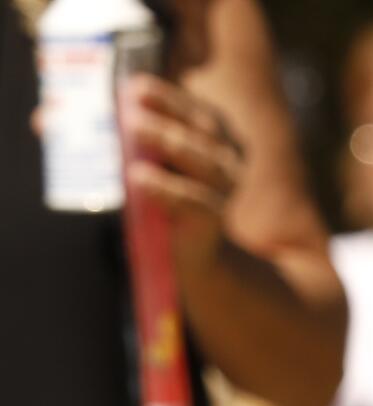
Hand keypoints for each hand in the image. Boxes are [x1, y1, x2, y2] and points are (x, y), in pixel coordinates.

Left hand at [121, 73, 245, 265]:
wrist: (192, 252)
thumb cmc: (162, 196)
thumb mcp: (141, 158)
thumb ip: (108, 134)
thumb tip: (46, 120)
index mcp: (212, 134)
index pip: (192, 107)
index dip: (167, 96)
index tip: (135, 87)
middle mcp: (227, 157)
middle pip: (201, 128)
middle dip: (166, 117)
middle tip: (132, 109)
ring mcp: (226, 188)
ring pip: (202, 161)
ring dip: (168, 143)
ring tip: (135, 130)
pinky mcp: (214, 219)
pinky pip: (194, 201)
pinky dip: (167, 188)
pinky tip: (140, 178)